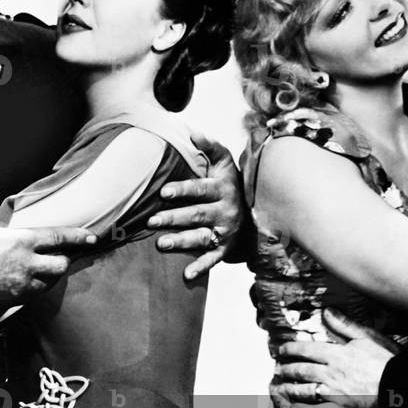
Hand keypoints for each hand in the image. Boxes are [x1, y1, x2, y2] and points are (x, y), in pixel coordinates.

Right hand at [0, 203, 96, 307]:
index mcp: (21, 242)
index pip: (59, 237)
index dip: (78, 236)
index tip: (92, 237)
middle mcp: (27, 265)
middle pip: (61, 265)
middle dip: (65, 259)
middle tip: (62, 255)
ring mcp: (21, 286)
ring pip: (50, 283)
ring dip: (51, 276)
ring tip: (46, 269)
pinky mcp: (13, 302)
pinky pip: (34, 296)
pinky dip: (36, 288)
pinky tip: (28, 283)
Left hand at [146, 130, 244, 280]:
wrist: (255, 212)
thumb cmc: (229, 183)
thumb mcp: (224, 163)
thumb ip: (209, 147)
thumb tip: (192, 132)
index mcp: (222, 188)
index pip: (200, 189)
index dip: (183, 190)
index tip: (164, 193)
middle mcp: (225, 210)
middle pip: (197, 215)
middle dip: (174, 218)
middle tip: (152, 221)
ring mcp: (225, 231)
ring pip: (202, 237)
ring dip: (182, 241)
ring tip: (161, 244)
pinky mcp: (225, 249)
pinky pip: (213, 259)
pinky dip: (201, 267)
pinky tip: (186, 275)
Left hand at [272, 312, 397, 407]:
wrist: (402, 386)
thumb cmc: (388, 360)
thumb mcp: (368, 336)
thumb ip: (345, 325)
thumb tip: (327, 311)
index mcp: (336, 354)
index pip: (306, 350)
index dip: (291, 349)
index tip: (281, 350)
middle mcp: (331, 373)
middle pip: (302, 371)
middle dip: (287, 369)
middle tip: (278, 369)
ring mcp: (334, 393)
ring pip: (304, 391)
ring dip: (289, 389)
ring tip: (279, 388)